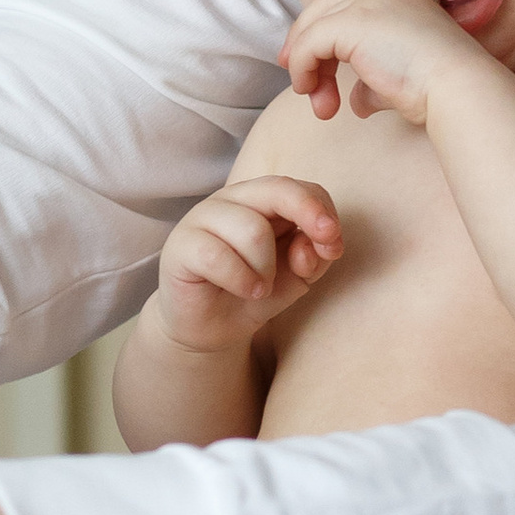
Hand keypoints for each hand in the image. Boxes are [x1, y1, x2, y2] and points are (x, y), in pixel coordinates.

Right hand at [152, 176, 342, 350]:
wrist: (212, 326)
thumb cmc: (255, 290)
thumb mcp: (298, 275)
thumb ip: (315, 255)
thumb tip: (314, 244)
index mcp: (263, 199)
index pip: (299, 187)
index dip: (321, 212)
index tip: (333, 247)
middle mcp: (232, 200)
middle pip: (277, 190)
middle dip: (306, 216)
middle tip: (310, 258)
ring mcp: (202, 218)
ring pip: (252, 229)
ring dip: (266, 269)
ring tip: (259, 287)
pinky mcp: (181, 245)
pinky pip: (218, 256)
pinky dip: (241, 280)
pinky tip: (246, 291)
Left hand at [283, 0, 486, 127]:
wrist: (456, 88)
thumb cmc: (437, 89)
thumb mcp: (399, 80)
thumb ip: (373, 84)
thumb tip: (356, 102)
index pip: (347, 5)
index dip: (322, 33)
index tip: (311, 68)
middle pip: (324, 9)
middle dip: (304, 44)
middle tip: (299, 80)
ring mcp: (366, 1)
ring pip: (314, 27)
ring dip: (307, 67)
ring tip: (318, 104)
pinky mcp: (351, 21)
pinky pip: (310, 43)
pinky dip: (303, 68)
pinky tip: (311, 93)